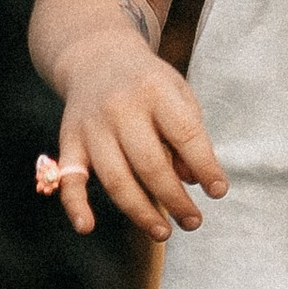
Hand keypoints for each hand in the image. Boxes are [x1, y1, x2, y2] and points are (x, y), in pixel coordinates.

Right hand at [48, 25, 227, 240]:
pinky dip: (75, 205)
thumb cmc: (148, 84)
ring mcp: (92, 126)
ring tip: (164, 231)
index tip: (218, 191)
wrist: (97, 56)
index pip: (185, 134)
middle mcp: (120, 108)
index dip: (205, 166)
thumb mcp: (177, 94)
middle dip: (174, 198)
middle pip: (150, 164)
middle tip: (194, 222)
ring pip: (116, 178)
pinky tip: (86, 227)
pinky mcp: (69, 141)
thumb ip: (188, 135)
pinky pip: (69, 178)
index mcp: (155, 91)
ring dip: (141, 211)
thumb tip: (194, 181)